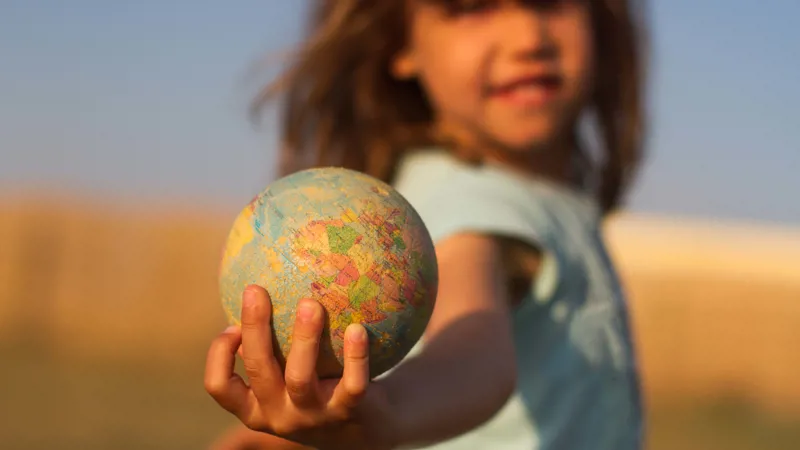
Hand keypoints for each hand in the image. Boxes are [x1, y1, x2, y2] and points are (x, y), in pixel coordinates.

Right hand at [204, 285, 395, 449]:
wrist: (366, 428)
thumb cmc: (318, 387)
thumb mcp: (287, 375)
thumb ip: (271, 345)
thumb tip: (255, 282)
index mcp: (256, 407)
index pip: (220, 387)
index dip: (218, 356)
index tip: (230, 324)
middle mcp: (280, 415)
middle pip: (258, 370)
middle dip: (255, 328)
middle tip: (256, 290)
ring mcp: (314, 417)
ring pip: (300, 377)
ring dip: (303, 338)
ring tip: (310, 303)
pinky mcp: (348, 412)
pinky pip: (352, 383)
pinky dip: (355, 356)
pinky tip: (358, 327)